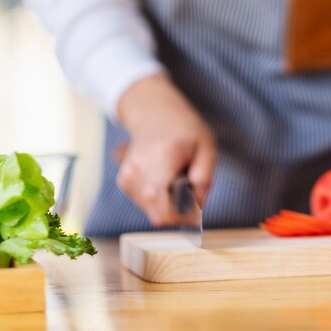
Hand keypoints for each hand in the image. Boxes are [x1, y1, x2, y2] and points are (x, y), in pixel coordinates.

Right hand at [115, 74, 216, 225]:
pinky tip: (164, 177)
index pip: (162, 208)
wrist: (154, 113)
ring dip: (169, 202)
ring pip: (152, 211)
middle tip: (189, 187)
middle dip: (178, 209)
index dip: (182, 216)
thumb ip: (204, 178)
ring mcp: (128, 176)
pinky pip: (145, 203)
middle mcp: (138, 170)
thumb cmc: (184, 129)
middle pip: (157, 213)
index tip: (196, 208)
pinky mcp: (124, 182)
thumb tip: (198, 206)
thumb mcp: (206, 148)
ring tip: (176, 177)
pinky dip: (159, 197)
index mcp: (161, 160)